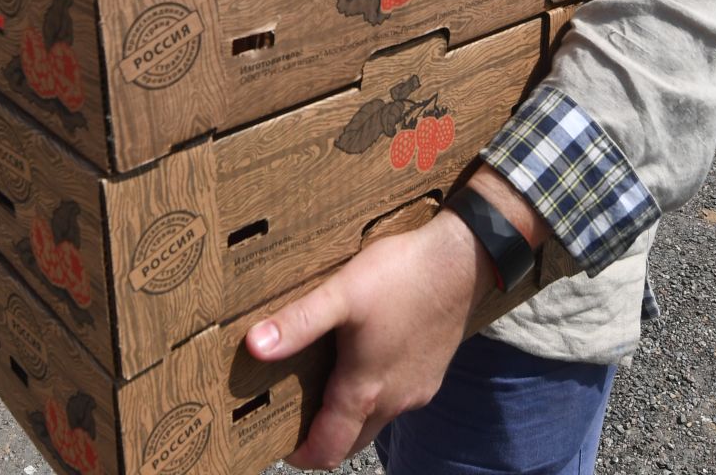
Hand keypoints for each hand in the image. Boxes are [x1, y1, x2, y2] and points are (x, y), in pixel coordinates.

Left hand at [247, 210, 490, 468]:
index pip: (327, 450)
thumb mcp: (341, 294)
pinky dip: (375, 393)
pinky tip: (366, 357)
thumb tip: (254, 346)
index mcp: (365, 391)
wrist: (461, 261)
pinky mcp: (432, 374)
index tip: (278, 437)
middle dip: (321, 436)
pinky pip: (397, 398)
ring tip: (324, 380)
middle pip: (350, 442)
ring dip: (349, 414)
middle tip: (295, 409)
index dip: (300, 454)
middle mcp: (394, 402)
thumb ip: (298, 323)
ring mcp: (417, 390)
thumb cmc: (401, 275)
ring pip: (375, 420)